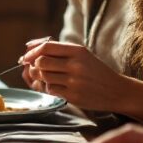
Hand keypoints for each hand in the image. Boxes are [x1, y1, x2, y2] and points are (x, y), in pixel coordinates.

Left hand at [21, 40, 137, 111]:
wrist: (117, 91)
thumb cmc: (95, 71)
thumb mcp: (81, 55)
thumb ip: (57, 50)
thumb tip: (28, 47)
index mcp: (78, 51)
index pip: (46, 47)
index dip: (32, 52)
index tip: (25, 57)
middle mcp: (76, 65)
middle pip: (41, 62)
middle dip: (33, 66)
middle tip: (35, 69)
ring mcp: (75, 81)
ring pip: (44, 77)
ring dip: (39, 78)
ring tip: (46, 78)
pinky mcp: (74, 96)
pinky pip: (51, 90)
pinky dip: (48, 89)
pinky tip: (55, 87)